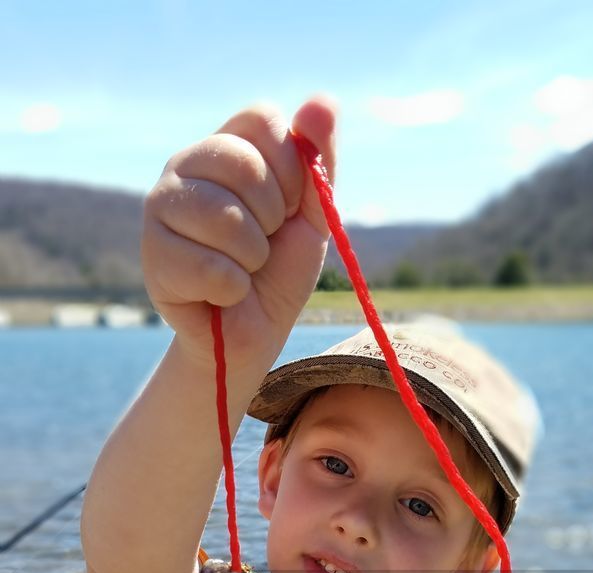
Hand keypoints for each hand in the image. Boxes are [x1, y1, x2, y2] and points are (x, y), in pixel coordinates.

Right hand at [141, 97, 336, 369]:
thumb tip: (322, 102)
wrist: (251, 334)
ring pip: (225, 218)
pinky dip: (233, 290)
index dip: (290, 168)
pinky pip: (212, 267)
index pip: (262, 120)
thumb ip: (318, 161)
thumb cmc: (278, 270)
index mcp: (224, 145)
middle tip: (262, 244)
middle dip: (272, 218)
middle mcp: (185, 165)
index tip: (290, 205)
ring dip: (252, 258)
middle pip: (244, 165)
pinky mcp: (153, 255)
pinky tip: (221, 294)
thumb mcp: (311, 214)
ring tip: (242, 269)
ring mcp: (161, 206)